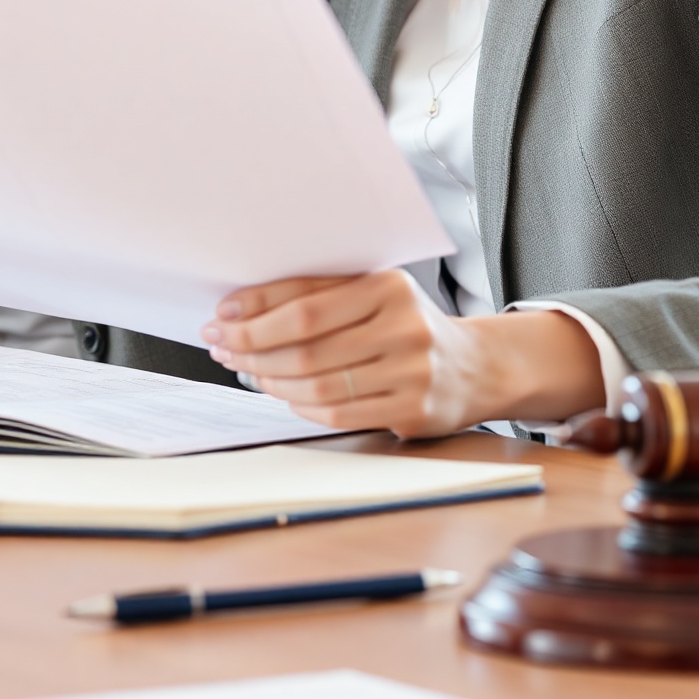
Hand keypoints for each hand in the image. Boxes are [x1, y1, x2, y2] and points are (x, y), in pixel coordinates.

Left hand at [202, 270, 603, 437]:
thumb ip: (321, 296)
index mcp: (388, 286)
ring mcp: (411, 371)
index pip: (304, 302)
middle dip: (252, 347)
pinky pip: (339, 411)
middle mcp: (404, 326)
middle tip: (221, 347)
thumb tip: (244, 311)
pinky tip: (283, 393)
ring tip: (248, 370)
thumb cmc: (408, 325)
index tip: (220, 316)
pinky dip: (301, 404)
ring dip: (270, 378)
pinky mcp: (414, 410)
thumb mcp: (375, 294)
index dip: (255, 311)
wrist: (477, 367)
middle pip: (305, 344)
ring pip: (317, 381)